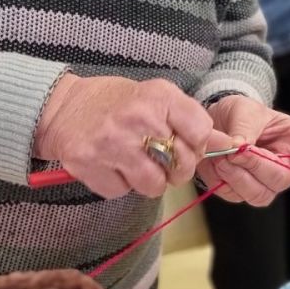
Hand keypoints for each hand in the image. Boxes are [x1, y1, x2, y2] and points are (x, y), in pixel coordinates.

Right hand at [33, 75, 212, 198]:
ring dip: (147, 180)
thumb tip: (227, 144)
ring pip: (153, 186)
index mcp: (159, 96)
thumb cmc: (116, 103)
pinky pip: (121, 191)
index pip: (201, 133)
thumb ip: (188, 119)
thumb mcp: (156, 97)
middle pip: (180, 165)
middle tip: (159, 158)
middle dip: (175, 169)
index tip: (183, 142)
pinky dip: (119, 184)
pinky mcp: (89, 164)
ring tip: (134, 161)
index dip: (196, 145)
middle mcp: (138, 118)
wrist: (62, 106)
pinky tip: (111, 164)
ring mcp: (112, 143)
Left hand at [198, 95, 289, 206]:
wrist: (216, 124)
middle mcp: (286, 165)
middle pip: (282, 178)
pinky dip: (222, 180)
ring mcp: (266, 183)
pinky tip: (217, 163)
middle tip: (235, 148)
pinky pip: (235, 196)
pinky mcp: (243, 193)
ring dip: (236, 175)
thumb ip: (244, 127)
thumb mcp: (244, 110)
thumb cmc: (239, 114)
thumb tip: (239, 146)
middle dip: (256, 164)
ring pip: (259, 194)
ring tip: (222, 156)